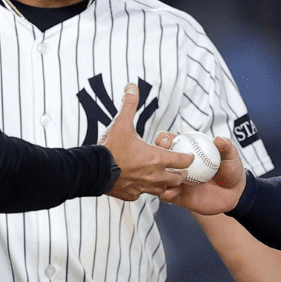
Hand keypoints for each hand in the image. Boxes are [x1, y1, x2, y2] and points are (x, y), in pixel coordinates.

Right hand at [99, 84, 193, 200]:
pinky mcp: (132, 195)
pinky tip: (141, 184)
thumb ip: (129, 104)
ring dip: (166, 185)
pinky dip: (145, 190)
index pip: (183, 161)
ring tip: (164, 179)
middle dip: (181, 174)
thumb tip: (132, 86)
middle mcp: (154, 176)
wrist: (92, 170)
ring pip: (164, 191)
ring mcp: (143, 188)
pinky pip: (144, 195)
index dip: (187, 157)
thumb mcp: (121, 123)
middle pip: (178, 179)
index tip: (187, 155)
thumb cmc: (109, 148)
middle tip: (178, 169)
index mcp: (156, 158)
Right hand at [154, 130, 246, 215]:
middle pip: (159, 158)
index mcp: (186, 149)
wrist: (233, 194)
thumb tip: (220, 139)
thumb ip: (226, 147)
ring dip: (158, 177)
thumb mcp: (230, 156)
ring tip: (167, 177)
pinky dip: (166, 194)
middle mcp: (177, 165)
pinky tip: (172, 192)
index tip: (166, 142)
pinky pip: (166, 195)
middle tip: (161, 159)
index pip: (170, 141)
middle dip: (155, 157)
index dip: (164, 139)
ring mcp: (176, 180)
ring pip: (159, 178)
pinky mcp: (177, 196)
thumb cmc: (230, 170)